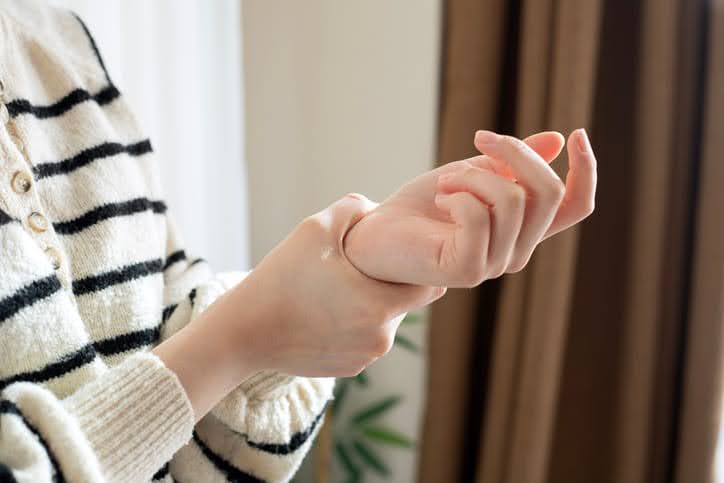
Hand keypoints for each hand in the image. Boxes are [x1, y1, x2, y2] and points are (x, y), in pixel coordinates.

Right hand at [222, 194, 445, 377]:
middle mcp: (380, 338)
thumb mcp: (314, 229)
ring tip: (338, 289)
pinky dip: (353, 326)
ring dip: (371, 305)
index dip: (418, 268)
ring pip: (384, 323)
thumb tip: (376, 206)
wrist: (244, 333)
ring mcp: (364, 357)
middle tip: (359, 268)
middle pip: (405, 304)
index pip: (430, 287)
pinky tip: (326, 311)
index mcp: (380, 305)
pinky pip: (364, 340)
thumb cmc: (281, 278)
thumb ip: (354, 208)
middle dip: (390, 285)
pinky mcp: (348, 369)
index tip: (399, 255)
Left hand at [343, 129, 596, 286]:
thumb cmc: (422, 206)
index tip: (575, 134)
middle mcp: (515, 251)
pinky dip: (458, 194)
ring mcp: (493, 265)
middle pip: (548, 193)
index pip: (575, 207)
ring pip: (512, 199)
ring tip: (445, 181)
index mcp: (521, 228)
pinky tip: (440, 199)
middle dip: (515, 152)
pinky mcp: (467, 270)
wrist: (375, 233)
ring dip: (473, 174)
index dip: (587, 171)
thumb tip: (554, 140)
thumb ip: (511, 163)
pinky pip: (479, 216)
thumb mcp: (472, 173)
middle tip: (479, 140)